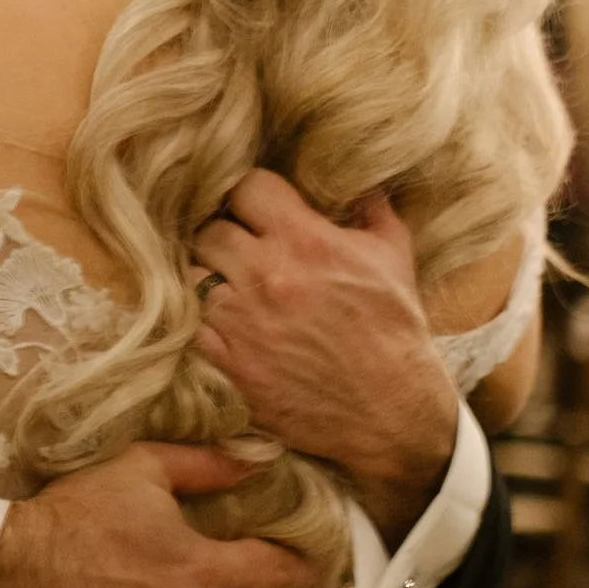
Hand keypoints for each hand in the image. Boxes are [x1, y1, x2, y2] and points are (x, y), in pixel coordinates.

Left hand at [190, 172, 456, 544]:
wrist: (392, 410)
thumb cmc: (396, 330)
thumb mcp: (394, 255)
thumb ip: (370, 207)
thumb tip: (358, 177)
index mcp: (306, 242)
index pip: (246, 187)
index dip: (251, 195)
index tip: (259, 210)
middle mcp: (267, 276)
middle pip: (210, 230)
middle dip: (227, 235)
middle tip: (243, 249)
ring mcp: (243, 321)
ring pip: (192, 275)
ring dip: (210, 277)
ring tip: (232, 286)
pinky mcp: (230, 362)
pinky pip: (192, 325)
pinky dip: (206, 320)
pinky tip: (228, 322)